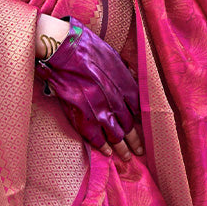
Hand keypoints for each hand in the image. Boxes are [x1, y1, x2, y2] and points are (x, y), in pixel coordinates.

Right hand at [36, 17, 143, 161]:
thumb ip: (124, 72)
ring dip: (122, 148)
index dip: (140, 121)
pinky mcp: (83, 117)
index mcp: (125, 86)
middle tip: (139, 150)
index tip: (141, 127)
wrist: (64, 50)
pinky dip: (103, 146)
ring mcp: (100, 111)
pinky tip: (107, 152)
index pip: (138, 110)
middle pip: (129, 126)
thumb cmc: (87, 48)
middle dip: (135, 140)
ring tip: (126, 157)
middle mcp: (116, 102)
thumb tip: (132, 77)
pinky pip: (96, 138)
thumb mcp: (113, 56)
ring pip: (116, 136)